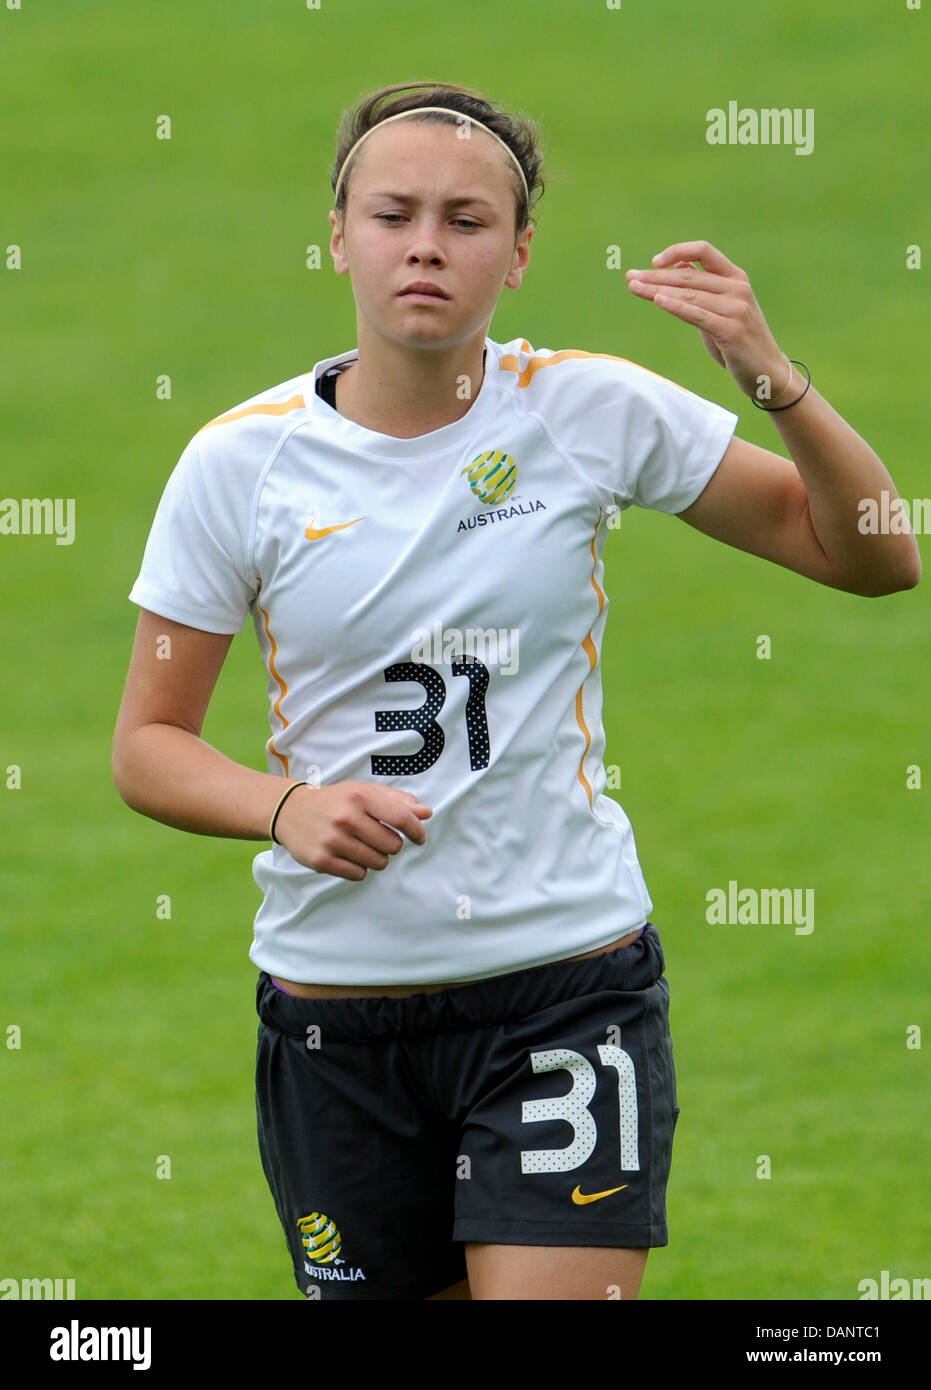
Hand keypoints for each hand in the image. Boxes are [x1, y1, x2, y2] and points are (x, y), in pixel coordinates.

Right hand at [274, 780, 432, 880]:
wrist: (291, 811)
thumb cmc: (337, 801)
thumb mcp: (364, 791)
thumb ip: (398, 800)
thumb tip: (426, 813)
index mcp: (360, 796)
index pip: (401, 818)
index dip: (416, 831)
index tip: (420, 838)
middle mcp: (346, 817)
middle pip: (393, 846)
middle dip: (391, 845)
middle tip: (377, 838)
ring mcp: (333, 840)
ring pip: (378, 863)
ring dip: (376, 858)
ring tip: (362, 846)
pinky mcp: (321, 860)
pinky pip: (359, 874)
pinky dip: (359, 868)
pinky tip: (348, 855)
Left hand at [625, 240, 796, 404]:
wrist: (767, 371)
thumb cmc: (738, 340)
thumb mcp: (720, 308)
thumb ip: (702, 288)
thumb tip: (677, 266)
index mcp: (735, 277)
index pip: (704, 251)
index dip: (677, 251)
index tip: (654, 261)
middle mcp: (738, 289)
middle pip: (689, 275)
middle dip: (655, 275)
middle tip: (630, 277)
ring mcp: (736, 309)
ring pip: (689, 294)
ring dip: (657, 290)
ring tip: (634, 287)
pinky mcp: (732, 331)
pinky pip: (697, 314)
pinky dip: (675, 306)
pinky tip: (656, 300)